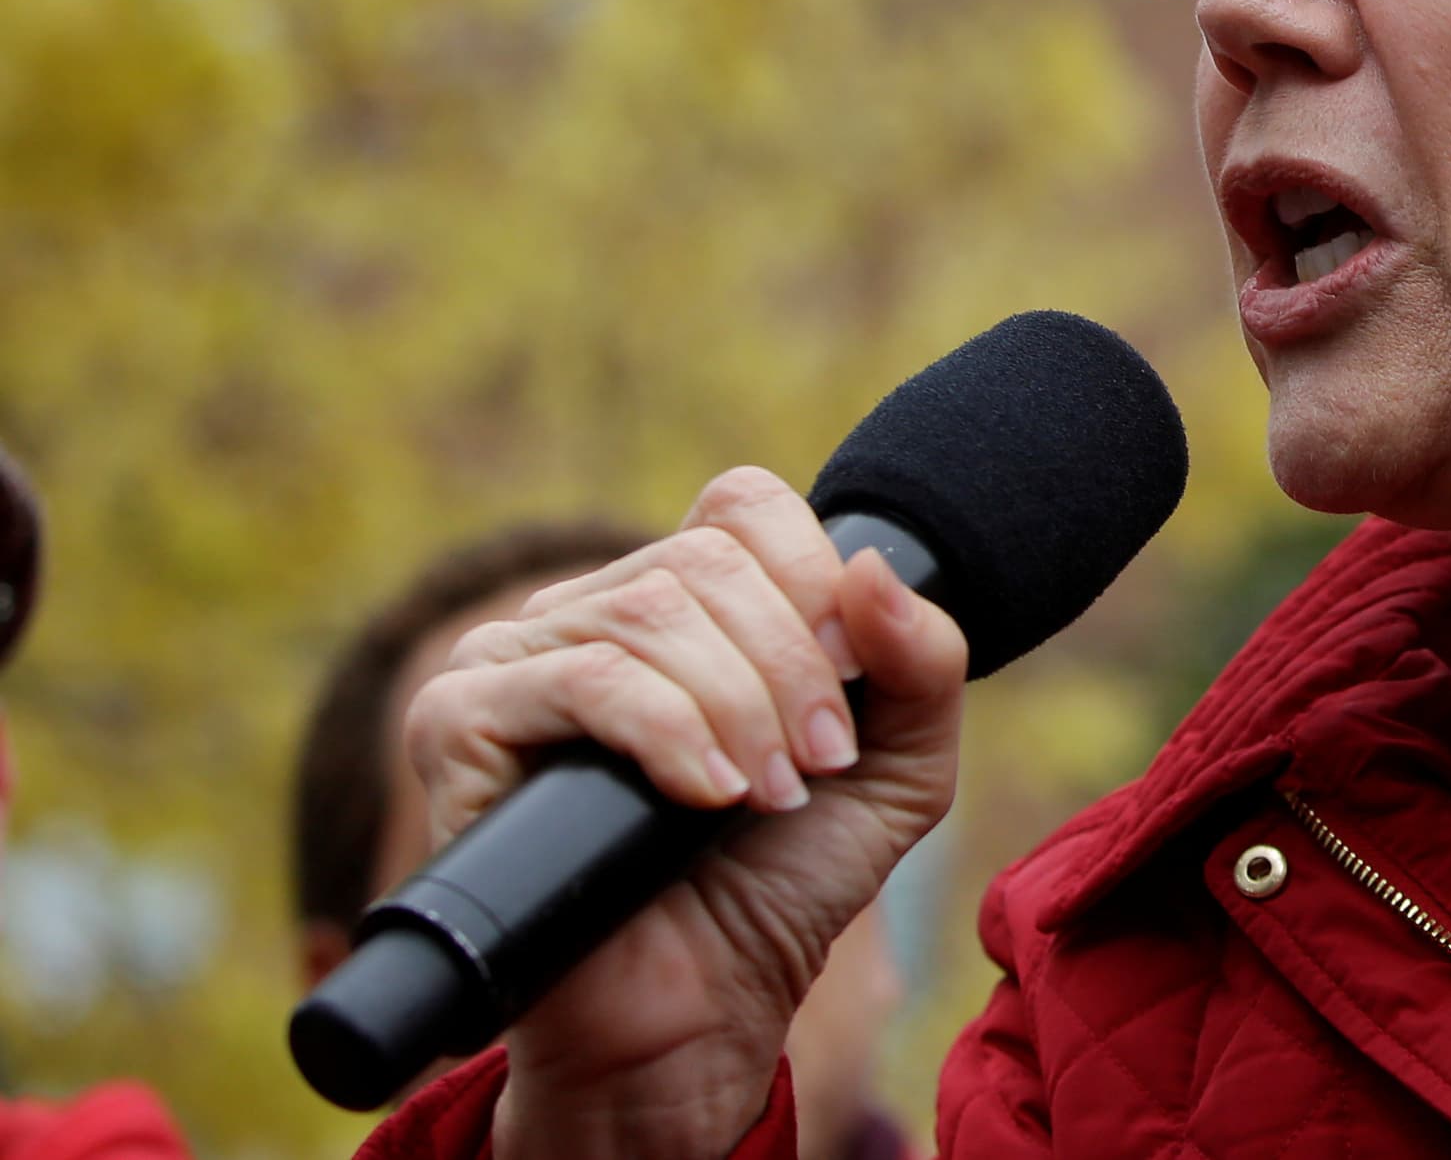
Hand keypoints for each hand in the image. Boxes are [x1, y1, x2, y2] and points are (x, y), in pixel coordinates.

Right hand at [402, 467, 967, 1159]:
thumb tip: (871, 564)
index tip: (848, 689)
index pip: (741, 506)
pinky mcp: (461, 723)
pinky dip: (669, 733)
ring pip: (647, 611)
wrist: (699, 1012)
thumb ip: (922, 661)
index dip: (812, 581)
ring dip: (739, 709)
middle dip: (789, 668)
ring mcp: (514, 662)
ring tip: (766, 796)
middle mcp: (586, 614)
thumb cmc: (783, 882)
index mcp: (680, 602)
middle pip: (703, 561)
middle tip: (814, 767)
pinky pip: (581, 678)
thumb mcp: (899, 765)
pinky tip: (705, 799)